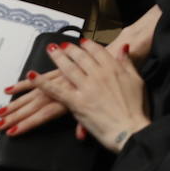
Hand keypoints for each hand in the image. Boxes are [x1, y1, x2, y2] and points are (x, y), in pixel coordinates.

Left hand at [28, 40, 149, 152]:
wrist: (130, 128)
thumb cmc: (136, 108)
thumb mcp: (137, 81)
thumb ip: (127, 63)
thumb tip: (124, 48)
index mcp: (113, 69)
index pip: (98, 52)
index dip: (89, 45)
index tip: (83, 42)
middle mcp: (98, 75)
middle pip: (81, 57)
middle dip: (70, 49)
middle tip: (62, 45)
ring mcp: (86, 88)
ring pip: (67, 69)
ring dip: (57, 58)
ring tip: (50, 50)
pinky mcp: (76, 103)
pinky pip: (55, 91)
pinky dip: (42, 83)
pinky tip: (32, 75)